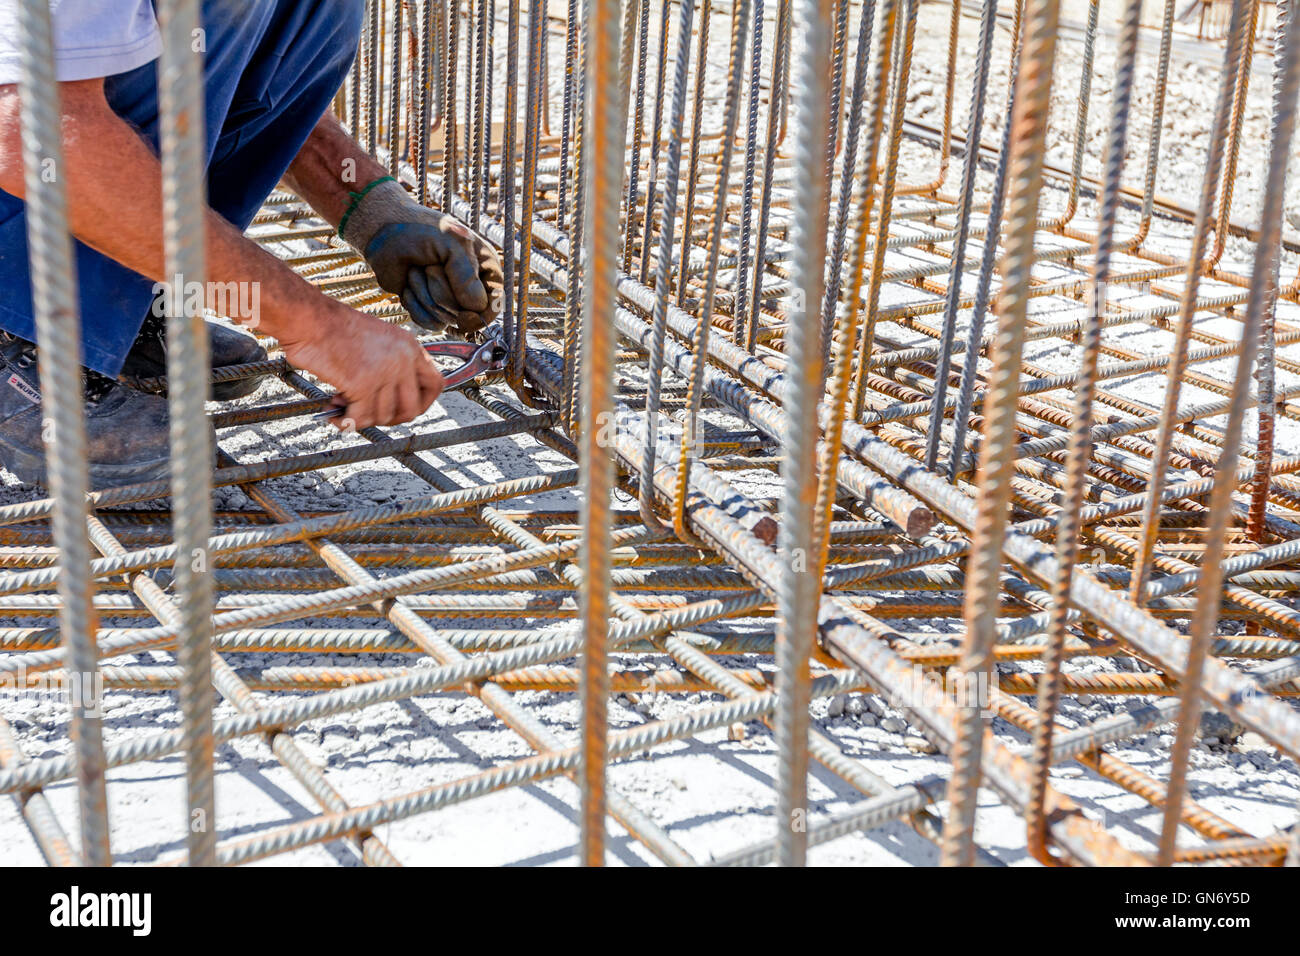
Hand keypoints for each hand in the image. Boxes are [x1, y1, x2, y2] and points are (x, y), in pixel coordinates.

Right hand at [281, 306, 443, 429]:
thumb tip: (392, 400)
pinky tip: (334, 414)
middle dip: (390, 418)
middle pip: (412, 408)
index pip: (435, 384)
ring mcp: (385, 372)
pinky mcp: (363, 384)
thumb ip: (392, 366)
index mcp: (409, 346)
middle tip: (369, 413)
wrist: (309, 318)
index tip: (404, 409)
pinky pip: (360, 418)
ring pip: (384, 416)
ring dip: (361, 417)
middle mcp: (402, 359)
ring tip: (342, 403)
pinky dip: (346, 422)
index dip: (423, 403)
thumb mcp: (378, 340)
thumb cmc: (333, 328)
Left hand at [341, 180, 503, 333]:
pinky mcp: (429, 308)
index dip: (482, 312)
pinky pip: (429, 323)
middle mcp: (470, 286)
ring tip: (416, 270)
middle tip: (428, 266)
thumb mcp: (450, 245)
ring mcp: (450, 299)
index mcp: (485, 267)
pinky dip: (414, 304)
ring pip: (446, 318)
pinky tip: (408, 284)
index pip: (495, 303)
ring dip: (424, 294)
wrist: (384, 232)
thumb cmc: (419, 231)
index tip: (466, 312)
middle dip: (442, 292)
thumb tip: (475, 310)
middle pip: (467, 314)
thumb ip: (467, 276)